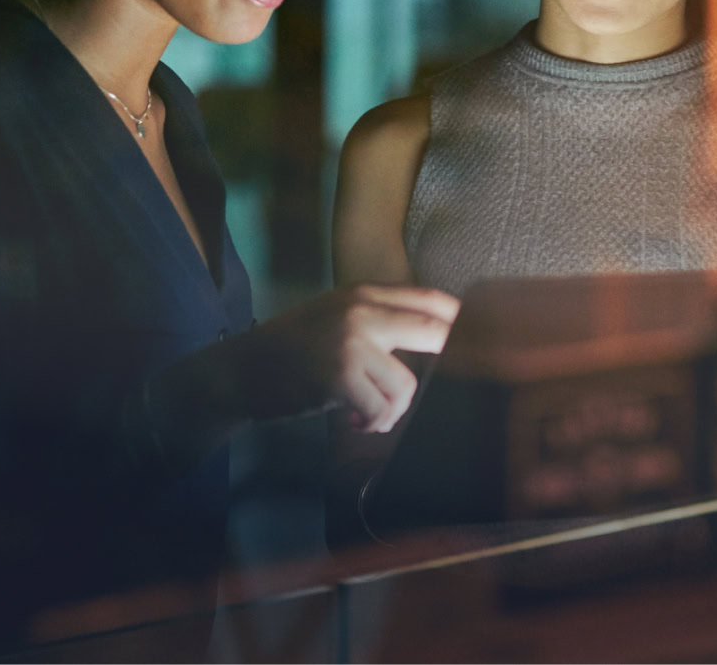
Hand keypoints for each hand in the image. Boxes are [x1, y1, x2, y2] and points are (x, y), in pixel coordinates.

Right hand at [239, 284, 458, 432]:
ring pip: (407, 386)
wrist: (240, 370)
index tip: (476, 348)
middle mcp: (362, 311)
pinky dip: (372, 423)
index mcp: (364, 293)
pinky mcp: (340, 375)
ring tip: (367, 414)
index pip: (433, 300)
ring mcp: (351, 342)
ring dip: (391, 411)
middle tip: (436, 391)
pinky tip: (353, 421)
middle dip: (447, 368)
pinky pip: (381, 409)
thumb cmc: (290, 348)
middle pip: (436, 333)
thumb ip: (378, 319)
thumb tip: (440, 337)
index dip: (462, 324)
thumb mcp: (334, 315)